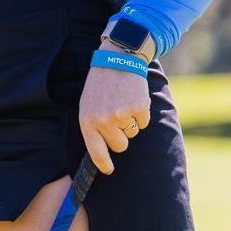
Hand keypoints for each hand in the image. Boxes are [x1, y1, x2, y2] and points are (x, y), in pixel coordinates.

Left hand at [78, 59, 149, 175]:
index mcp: (87, 121)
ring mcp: (121, 115)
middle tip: (117, 117)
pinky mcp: (138, 109)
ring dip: (130, 122)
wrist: (117, 59)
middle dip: (121, 136)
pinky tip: (132, 98)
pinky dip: (141, 113)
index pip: (96, 152)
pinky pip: (143, 123)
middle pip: (120, 146)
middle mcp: (103, 121)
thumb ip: (93, 127)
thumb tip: (103, 152)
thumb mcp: (88, 105)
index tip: (109, 171)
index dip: (104, 164)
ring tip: (122, 102)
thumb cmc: (100, 86)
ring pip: (132, 134)